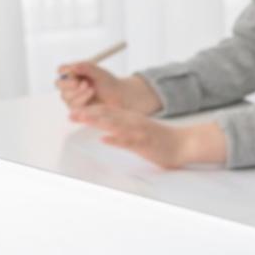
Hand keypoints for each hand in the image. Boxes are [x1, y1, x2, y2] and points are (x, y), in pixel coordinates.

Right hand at [55, 64, 160, 114]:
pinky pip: (72, 105)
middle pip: (58, 83)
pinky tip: (91, 94)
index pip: (61, 70)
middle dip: (68, 83)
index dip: (64, 70)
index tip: (73, 71)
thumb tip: (73, 67)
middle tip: (82, 82)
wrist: (118, 96)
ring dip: (77, 92)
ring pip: (65, 96)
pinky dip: (81, 99)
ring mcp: (72, 97)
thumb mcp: (99, 73)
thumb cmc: (108, 82)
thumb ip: (86, 68)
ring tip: (91, 88)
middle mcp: (70, 85)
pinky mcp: (76, 108)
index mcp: (74, 73)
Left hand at [69, 104, 224, 167]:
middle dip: (88, 113)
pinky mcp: (145, 143)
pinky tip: (105, 139)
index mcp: (131, 118)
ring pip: (115, 124)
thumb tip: (106, 127)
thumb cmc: (160, 140)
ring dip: (98, 121)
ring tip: (82, 119)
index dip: (90, 110)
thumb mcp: (139, 130)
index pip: (108, 111)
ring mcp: (139, 131)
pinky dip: (116, 140)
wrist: (183, 144)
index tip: (74, 111)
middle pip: (108, 115)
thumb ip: (124, 127)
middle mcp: (133, 121)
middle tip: (71, 114)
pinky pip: (128, 141)